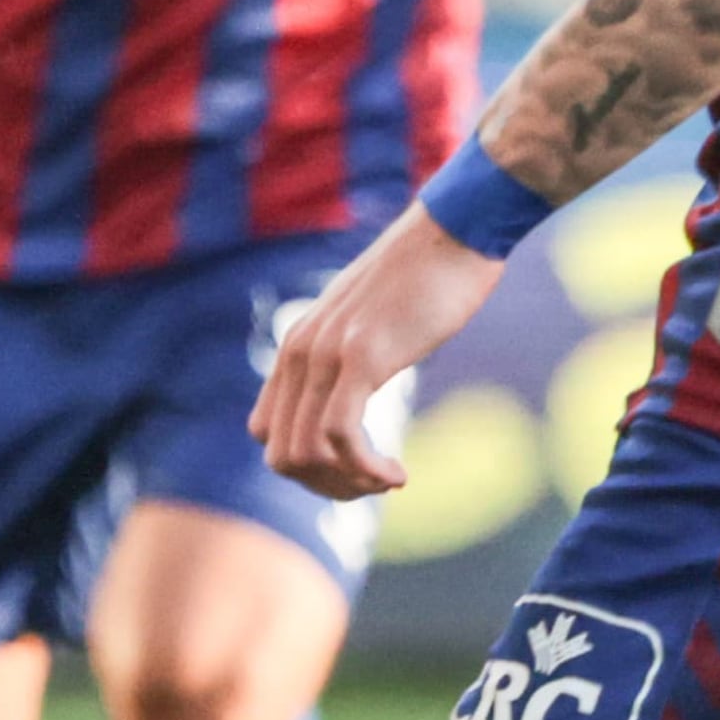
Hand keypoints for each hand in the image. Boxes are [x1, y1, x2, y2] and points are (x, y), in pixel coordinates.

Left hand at [251, 205, 502, 498]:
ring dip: (347, 485)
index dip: (306, 465)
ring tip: (387, 479)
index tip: (354, 467)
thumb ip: (347, 357)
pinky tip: (397, 474)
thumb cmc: (424, 282)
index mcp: (297, 346)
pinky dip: (366, 471)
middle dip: (326, 486)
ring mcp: (327, 353)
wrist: (454, 233)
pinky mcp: (363, 357)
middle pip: (280, 454)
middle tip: (373, 484)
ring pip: (303, 453)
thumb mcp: (368, 324)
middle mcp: (300, 351)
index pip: (265, 432)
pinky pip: (341, 437)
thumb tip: (349, 394)